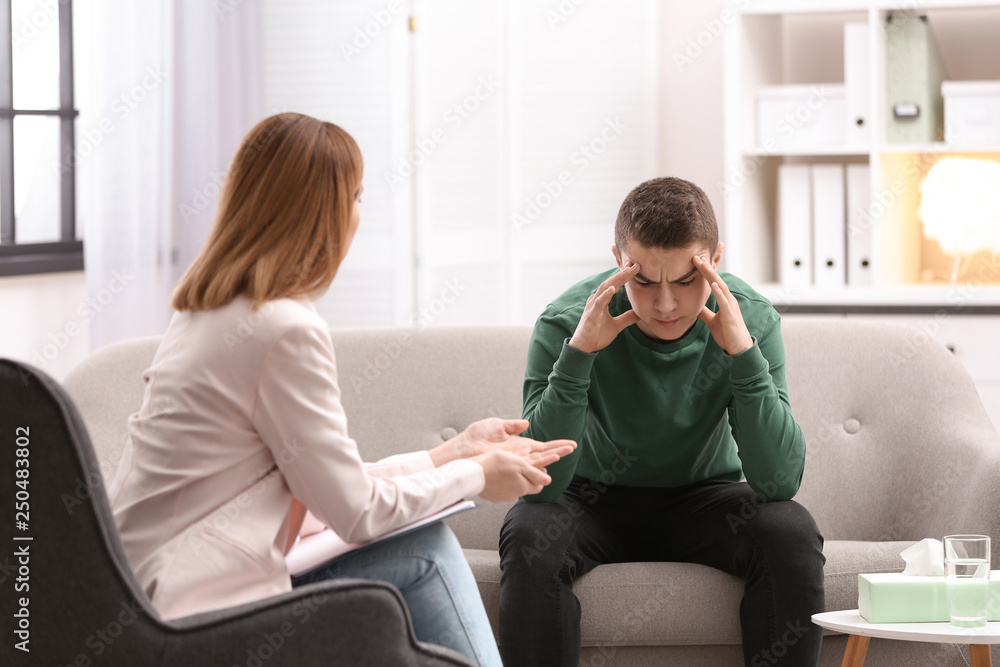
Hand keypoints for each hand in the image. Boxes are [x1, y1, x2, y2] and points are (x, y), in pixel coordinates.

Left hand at [430, 418, 575, 465]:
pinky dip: (541, 462)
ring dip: (554, 455)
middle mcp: (520, 455)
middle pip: (545, 453)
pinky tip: (551, 459)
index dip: (555, 444)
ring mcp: (516, 461)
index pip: (542, 446)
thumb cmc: (476, 437)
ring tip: (567, 451)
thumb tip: (527, 423)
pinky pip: (530, 465)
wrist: (464, 449)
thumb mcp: (497, 425)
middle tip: (573, 447)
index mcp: (519, 444)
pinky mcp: (511, 465)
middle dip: (560, 450)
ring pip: (540, 460)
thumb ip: (513, 425)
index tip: (569, 443)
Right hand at [471, 449, 563, 502]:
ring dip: (513, 481)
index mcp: (523, 488)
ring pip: (513, 489)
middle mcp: (514, 496)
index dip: (539, 476)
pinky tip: (497, 474)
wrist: (473, 473)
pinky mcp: (493, 496)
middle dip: (526, 478)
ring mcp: (502, 497)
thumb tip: (549, 480)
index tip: (536, 467)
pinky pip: (502, 490)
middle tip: (520, 466)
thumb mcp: (520, 465)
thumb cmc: (496, 464)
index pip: (538, 486)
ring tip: (506, 468)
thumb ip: (535, 474)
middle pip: (526, 487)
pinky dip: (502, 483)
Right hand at [568, 263, 641, 353]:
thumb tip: (640, 313)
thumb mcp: (616, 326)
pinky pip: (599, 302)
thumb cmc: (596, 335)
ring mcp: (593, 306)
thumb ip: (627, 318)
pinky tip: (614, 288)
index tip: (636, 268)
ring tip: (627, 271)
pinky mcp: (591, 314)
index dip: (625, 276)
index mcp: (602, 301)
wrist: (584, 348)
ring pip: (606, 288)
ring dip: (617, 279)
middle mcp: (597, 300)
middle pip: (611, 282)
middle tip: (635, 264)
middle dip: (623, 273)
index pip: (615, 285)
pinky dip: (606, 294)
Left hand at [694, 249, 753, 354]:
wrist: (739, 349)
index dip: (706, 271)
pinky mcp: (730, 316)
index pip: (714, 282)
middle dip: (707, 267)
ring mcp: (730, 307)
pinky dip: (718, 292)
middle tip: (696, 256)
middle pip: (717, 280)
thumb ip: (705, 312)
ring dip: (711, 274)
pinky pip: (724, 301)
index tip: (696, 260)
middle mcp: (729, 300)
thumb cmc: (728, 335)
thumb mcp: (712, 321)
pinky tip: (712, 284)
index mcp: (725, 300)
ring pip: (720, 286)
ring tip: (702, 263)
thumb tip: (694, 306)